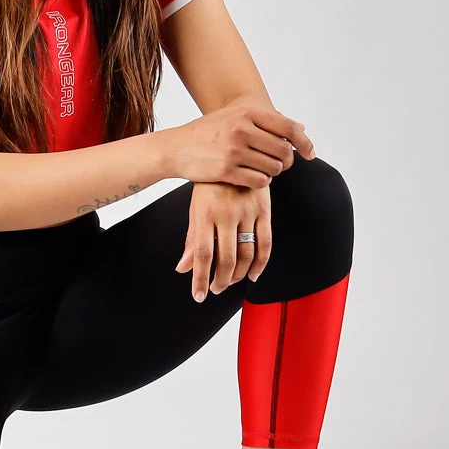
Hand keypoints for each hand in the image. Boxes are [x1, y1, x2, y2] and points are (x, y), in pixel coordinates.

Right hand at [170, 103, 313, 187]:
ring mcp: (233, 150)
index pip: (288, 128)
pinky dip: (261, 182)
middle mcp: (241, 129)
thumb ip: (267, 121)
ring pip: (273, 168)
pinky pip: (259, 181)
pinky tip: (252, 178)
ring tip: (261, 170)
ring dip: (273, 173)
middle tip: (279, 165)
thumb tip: (301, 127)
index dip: (304, 143)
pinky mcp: (225, 170)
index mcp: (246, 113)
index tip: (310, 154)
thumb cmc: (208, 132)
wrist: (176, 148)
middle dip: (286, 162)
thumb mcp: (235, 117)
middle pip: (283, 151)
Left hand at [174, 182, 271, 300]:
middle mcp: (227, 214)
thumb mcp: (196, 209)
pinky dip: (261, 263)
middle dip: (221, 280)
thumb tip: (182, 269)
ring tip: (230, 282)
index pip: (203, 254)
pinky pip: (266, 243)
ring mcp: (247, 212)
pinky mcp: (264, 210)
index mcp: (205, 214)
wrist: (232, 153)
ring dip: (239, 275)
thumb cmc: (210, 185)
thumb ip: (192, 239)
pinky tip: (254, 275)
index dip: (201, 278)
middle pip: (226, 258)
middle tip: (215, 289)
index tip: (199, 295)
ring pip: (247, 254)